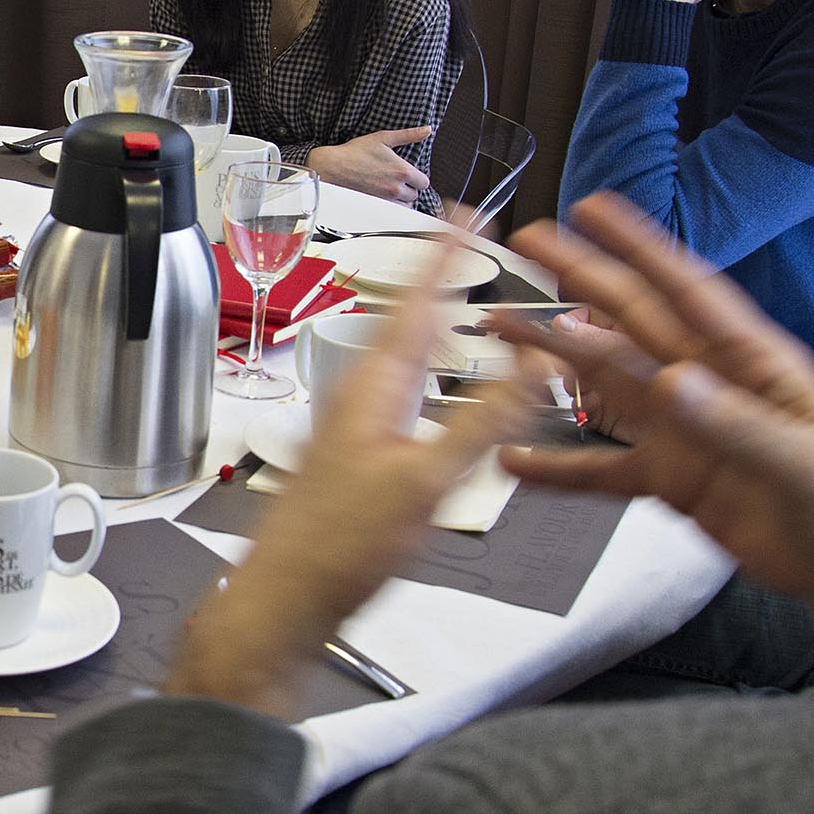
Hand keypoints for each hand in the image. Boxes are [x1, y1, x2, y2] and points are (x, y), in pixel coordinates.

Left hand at [165, 248, 530, 713]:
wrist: (281, 605)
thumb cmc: (335, 550)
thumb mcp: (427, 480)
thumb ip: (485, 419)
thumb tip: (533, 362)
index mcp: (373, 387)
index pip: (414, 298)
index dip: (441, 251)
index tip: (463, 208)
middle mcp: (354, 398)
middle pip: (403, 320)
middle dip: (434, 277)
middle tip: (461, 239)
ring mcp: (346, 429)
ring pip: (394, 357)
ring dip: (426, 323)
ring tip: (449, 297)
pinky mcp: (347, 461)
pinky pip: (391, 394)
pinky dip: (419, 372)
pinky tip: (424, 389)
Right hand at [306, 126, 434, 205]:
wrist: (332, 167)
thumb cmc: (354, 152)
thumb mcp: (384, 138)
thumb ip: (409, 135)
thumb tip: (427, 130)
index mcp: (401, 171)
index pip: (424, 182)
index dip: (417, 178)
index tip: (409, 174)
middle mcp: (396, 188)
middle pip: (415, 195)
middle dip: (409, 188)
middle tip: (398, 180)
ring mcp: (385, 200)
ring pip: (405, 206)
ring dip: (402, 199)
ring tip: (391, 188)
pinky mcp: (375, 207)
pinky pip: (392, 212)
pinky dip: (391, 206)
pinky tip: (383, 196)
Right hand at [492, 193, 813, 657]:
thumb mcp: (803, 464)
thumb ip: (734, 425)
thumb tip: (670, 384)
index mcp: (756, 363)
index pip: (689, 292)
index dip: (639, 246)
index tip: (592, 210)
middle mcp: (714, 385)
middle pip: (635, 322)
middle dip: (582, 280)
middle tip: (529, 246)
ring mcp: (690, 431)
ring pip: (609, 383)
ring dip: (556, 358)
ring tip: (500, 333)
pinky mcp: (675, 479)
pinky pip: (606, 467)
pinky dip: (561, 466)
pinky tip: (517, 461)